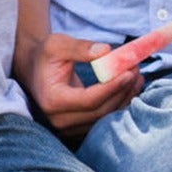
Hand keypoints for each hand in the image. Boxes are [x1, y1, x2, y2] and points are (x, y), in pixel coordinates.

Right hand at [18, 31, 142, 132]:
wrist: (34, 70)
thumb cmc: (46, 56)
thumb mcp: (57, 44)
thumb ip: (80, 48)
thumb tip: (106, 51)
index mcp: (53, 100)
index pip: (89, 100)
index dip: (111, 87)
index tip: (129, 72)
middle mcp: (60, 120)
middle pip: (100, 111)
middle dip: (122, 90)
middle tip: (136, 69)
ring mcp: (69, 127)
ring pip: (104, 117)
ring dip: (125, 97)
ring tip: (138, 75)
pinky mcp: (78, 127)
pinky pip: (103, 118)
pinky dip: (120, 103)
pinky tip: (131, 87)